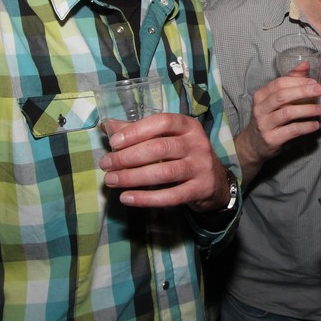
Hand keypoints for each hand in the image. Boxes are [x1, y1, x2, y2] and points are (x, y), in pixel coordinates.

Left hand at [98, 112, 229, 210]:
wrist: (215, 181)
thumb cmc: (184, 154)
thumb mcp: (167, 138)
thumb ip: (138, 131)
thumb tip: (107, 126)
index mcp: (188, 125)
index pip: (162, 122)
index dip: (137, 131)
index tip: (114, 142)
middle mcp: (197, 143)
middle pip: (159, 148)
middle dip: (128, 157)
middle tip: (106, 164)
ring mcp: (201, 167)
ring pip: (164, 172)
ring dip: (132, 177)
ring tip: (111, 180)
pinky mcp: (200, 189)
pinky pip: (171, 196)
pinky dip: (146, 198)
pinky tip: (127, 198)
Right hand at [235, 72, 320, 185]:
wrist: (254, 144)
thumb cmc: (268, 117)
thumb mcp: (274, 99)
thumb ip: (290, 81)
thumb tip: (305, 65)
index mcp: (260, 95)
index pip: (279, 83)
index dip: (298, 81)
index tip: (314, 82)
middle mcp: (260, 108)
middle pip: (282, 96)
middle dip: (303, 91)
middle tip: (320, 90)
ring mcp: (264, 124)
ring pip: (287, 113)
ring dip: (307, 109)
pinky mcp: (271, 139)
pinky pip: (291, 131)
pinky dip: (305, 127)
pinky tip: (315, 125)